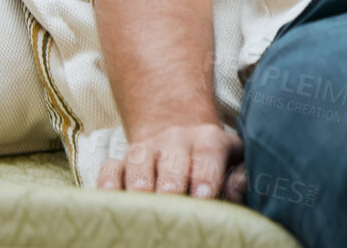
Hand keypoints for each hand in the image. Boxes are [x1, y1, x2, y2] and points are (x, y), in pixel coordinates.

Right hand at [98, 122, 244, 201]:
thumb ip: (238, 177)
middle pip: (171, 162)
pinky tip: (113, 203)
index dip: (206, 175)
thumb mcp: (232, 162)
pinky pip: (109, 169)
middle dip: (172, 186)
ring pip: (138, 163)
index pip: (208, 154)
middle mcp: (175, 139)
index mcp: (208, 139)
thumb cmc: (211, 162)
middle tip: (174, 207)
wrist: (178, 134)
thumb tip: (238, 188)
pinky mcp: (120, 160)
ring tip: (144, 210)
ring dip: (140, 189)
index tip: (204, 197)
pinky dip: (108, 185)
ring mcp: (146, 149)